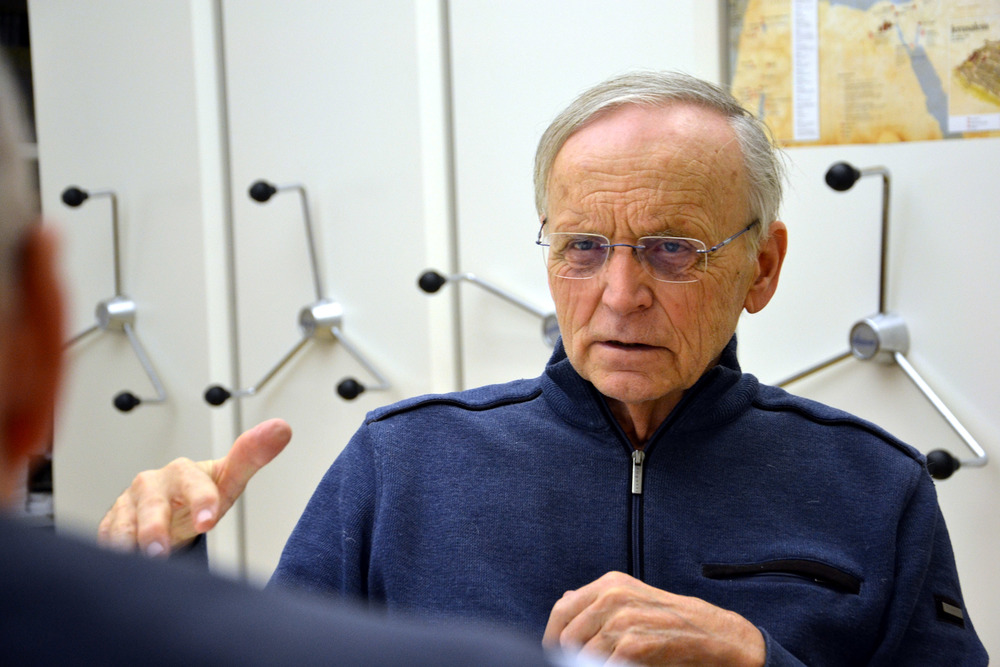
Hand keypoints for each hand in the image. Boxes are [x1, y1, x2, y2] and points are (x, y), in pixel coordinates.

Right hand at [97, 418, 291, 556]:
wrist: (171, 507)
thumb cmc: (201, 494)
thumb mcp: (229, 479)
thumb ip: (253, 456)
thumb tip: (282, 428)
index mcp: (184, 472)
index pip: (194, 483)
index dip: (202, 501)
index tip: (209, 521)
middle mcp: (153, 484)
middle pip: (151, 505)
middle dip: (154, 528)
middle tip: (161, 551)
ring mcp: (129, 504)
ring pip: (123, 523)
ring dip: (128, 542)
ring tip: (142, 560)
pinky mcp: (112, 522)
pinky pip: (106, 536)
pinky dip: (111, 549)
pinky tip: (120, 561)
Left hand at [543, 571, 765, 665]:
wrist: (714, 636)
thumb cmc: (670, 622)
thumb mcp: (632, 599)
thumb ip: (597, 601)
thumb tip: (563, 602)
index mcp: (609, 584)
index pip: (561, 610)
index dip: (553, 637)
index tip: (556, 654)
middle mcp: (613, 597)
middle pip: (567, 636)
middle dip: (570, 657)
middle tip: (583, 664)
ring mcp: (623, 621)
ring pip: (582, 655)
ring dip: (590, 666)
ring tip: (613, 663)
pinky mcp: (635, 645)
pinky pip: (602, 666)